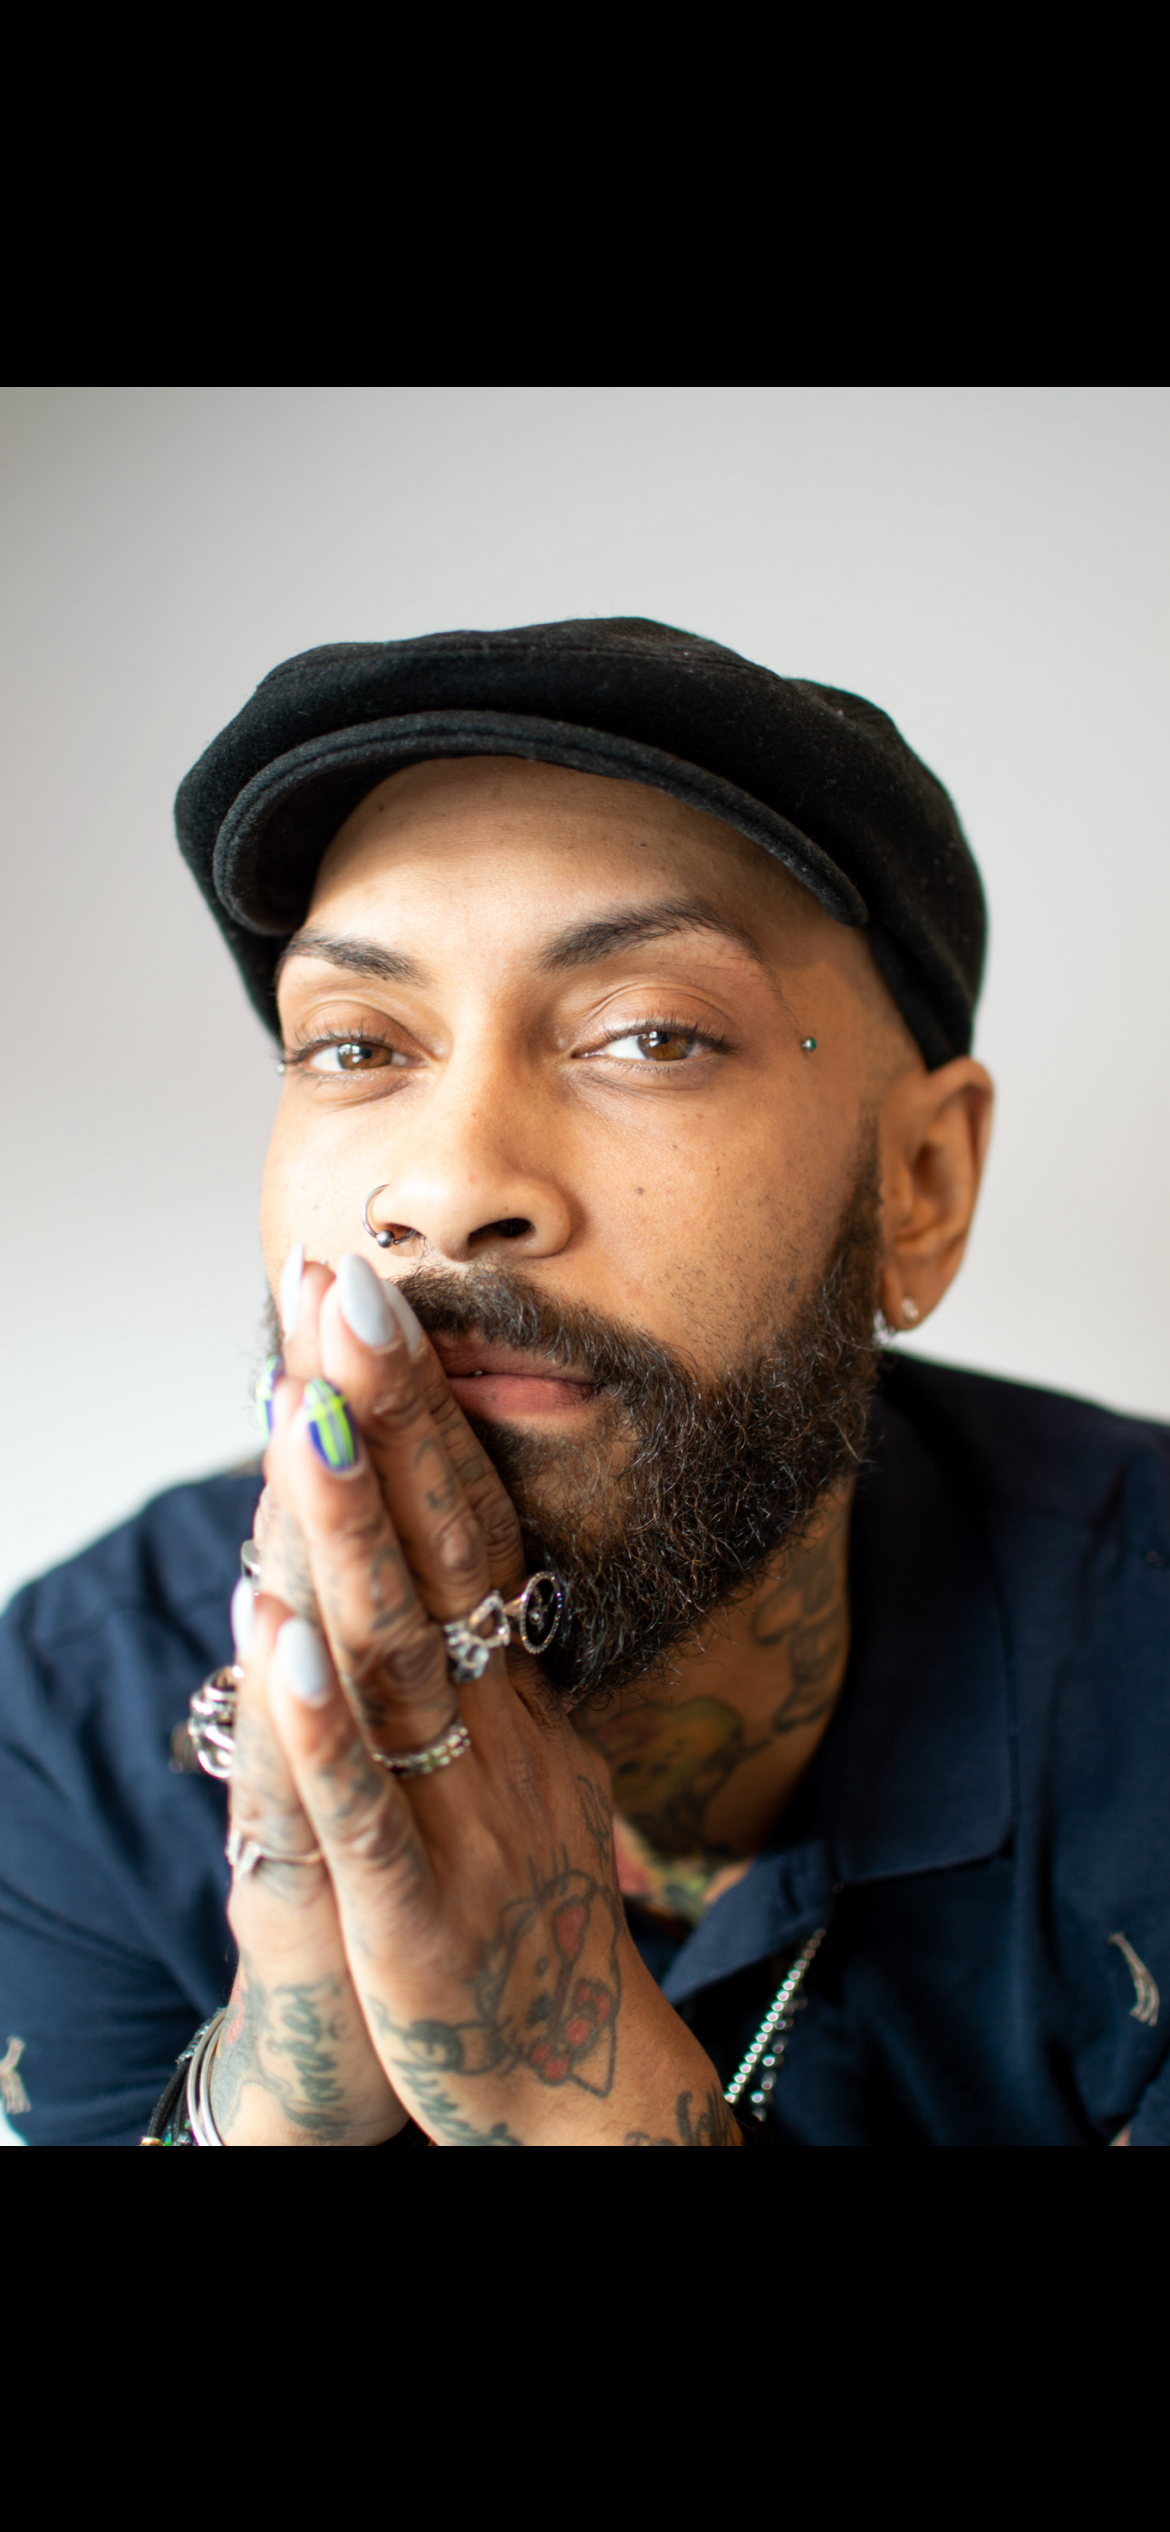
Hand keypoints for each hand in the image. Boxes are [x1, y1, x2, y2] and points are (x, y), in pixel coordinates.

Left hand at [234, 1256, 737, 2144]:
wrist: (578, 2097)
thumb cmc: (536, 1921)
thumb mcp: (535, 1772)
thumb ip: (502, 1672)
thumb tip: (489, 1569)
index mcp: (511, 1698)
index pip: (469, 1520)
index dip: (420, 1408)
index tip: (373, 1297)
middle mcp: (494, 1733)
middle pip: (440, 1551)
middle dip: (387, 1414)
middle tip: (345, 1287)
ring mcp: (458, 1817)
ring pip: (397, 1654)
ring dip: (343, 1528)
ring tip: (296, 1408)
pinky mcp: (410, 1912)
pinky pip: (361, 1805)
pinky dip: (316, 1718)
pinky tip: (270, 1630)